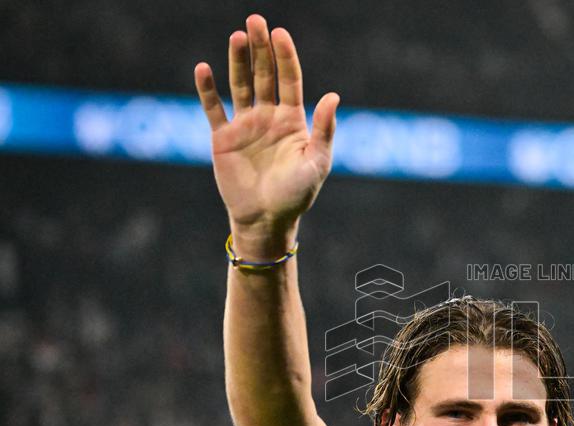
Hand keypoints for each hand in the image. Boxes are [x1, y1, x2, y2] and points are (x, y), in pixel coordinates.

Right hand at [194, 15, 338, 242]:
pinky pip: (213, 108)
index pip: (289, 80)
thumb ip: (323, 130)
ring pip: (240, 85)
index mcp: (293, 120)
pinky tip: (204, 68)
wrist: (266, 220)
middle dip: (260, 48)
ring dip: (237, 61)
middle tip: (255, 20)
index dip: (285, 56)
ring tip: (236, 36)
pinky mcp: (222, 137)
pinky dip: (207, 89)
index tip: (280, 33)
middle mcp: (268, 117)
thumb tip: (333, 96)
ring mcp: (245, 125)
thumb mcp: (317, 163)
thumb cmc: (296, 195)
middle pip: (264, 75)